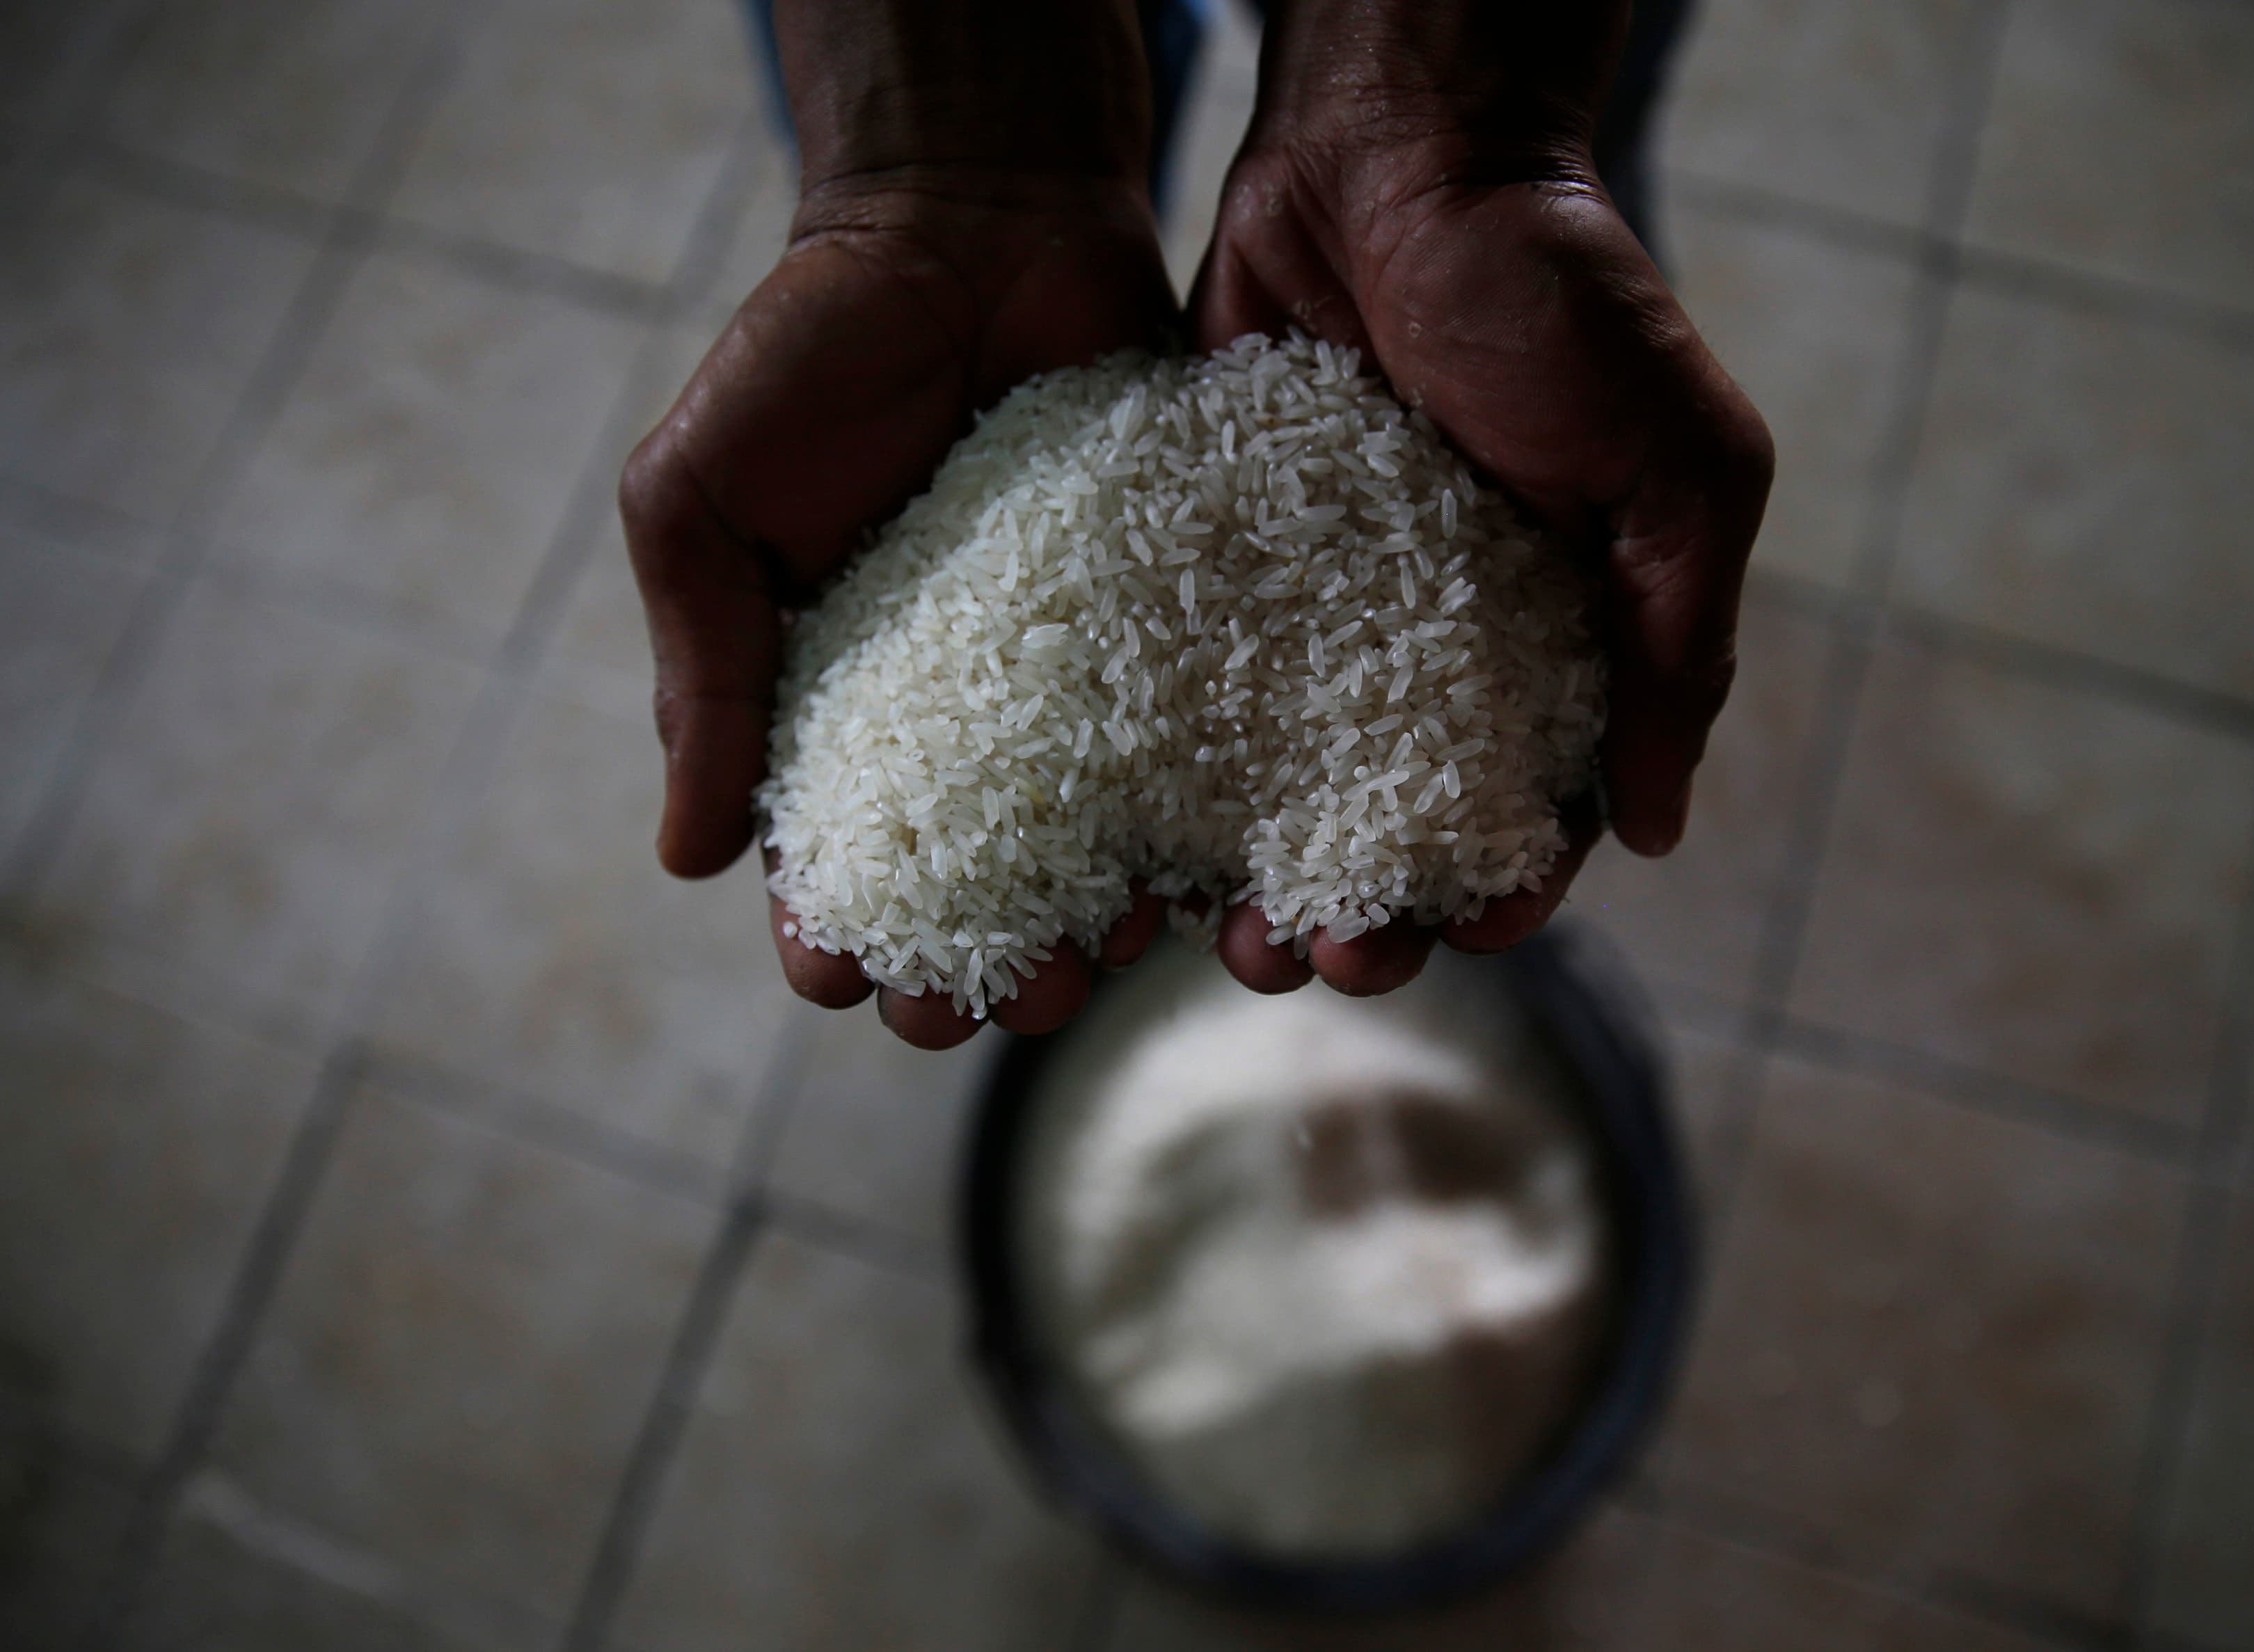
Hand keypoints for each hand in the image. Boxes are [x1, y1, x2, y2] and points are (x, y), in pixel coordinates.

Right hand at [619, 0, 1181, 1047]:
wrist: (976, 225)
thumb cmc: (810, 353)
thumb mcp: (702, 499)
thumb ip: (700, 668)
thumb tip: (684, 862)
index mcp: (834, 709)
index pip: (830, 866)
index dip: (834, 938)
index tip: (846, 978)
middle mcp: (963, 725)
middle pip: (970, 892)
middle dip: (975, 973)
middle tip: (998, 1004)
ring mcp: (1074, 689)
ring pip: (1088, 854)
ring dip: (1091, 932)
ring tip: (1105, 957)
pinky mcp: (1171, 635)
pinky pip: (1187, 753)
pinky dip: (1191, 825)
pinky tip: (1197, 874)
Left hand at [1186, 0, 1774, 999]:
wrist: (1398, 150)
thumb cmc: (1562, 297)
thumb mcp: (1679, 459)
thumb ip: (1682, 639)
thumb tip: (1660, 826)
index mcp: (1554, 635)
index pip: (1534, 803)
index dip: (1506, 883)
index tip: (1469, 933)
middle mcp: (1429, 643)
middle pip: (1392, 819)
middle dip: (1366, 908)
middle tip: (1319, 958)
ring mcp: (1315, 611)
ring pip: (1280, 783)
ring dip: (1258, 873)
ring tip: (1223, 934)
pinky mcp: (1212, 565)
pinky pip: (1188, 690)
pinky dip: (1169, 773)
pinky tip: (1139, 843)